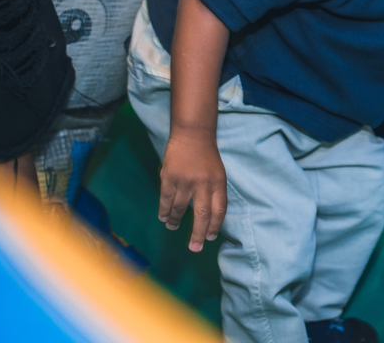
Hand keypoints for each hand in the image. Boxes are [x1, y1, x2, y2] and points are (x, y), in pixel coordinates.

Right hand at [158, 128, 226, 251]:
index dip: (215, 226)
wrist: (192, 134)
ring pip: (180, 208)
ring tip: (174, 228)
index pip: (219, 210)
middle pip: (202, 214)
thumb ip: (214, 193)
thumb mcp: (218, 173)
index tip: (210, 238)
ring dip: (176, 221)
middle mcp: (203, 183)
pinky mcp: (169, 177)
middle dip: (198, 234)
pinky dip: (164, 211)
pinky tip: (164, 218)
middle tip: (195, 248)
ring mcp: (185, 180)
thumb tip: (209, 219)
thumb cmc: (207, 157)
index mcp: (219, 182)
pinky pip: (166, 199)